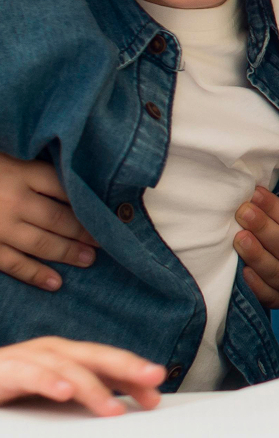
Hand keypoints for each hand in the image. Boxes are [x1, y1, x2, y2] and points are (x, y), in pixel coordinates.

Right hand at [0, 154, 96, 290]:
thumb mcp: (6, 155)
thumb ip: (29, 168)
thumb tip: (68, 178)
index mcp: (20, 171)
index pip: (64, 187)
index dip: (87, 201)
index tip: (109, 211)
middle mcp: (13, 199)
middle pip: (59, 217)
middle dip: (85, 231)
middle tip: (107, 241)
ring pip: (40, 242)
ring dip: (67, 253)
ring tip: (89, 260)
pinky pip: (12, 263)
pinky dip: (34, 273)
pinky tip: (54, 282)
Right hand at [0, 338, 164, 416]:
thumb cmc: (14, 386)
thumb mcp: (54, 392)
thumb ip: (82, 398)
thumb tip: (120, 410)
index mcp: (69, 356)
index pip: (109, 364)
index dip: (134, 376)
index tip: (156, 396)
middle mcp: (55, 352)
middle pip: (98, 356)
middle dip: (128, 366)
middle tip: (154, 377)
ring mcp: (32, 357)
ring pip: (69, 367)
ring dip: (93, 387)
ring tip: (112, 407)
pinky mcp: (8, 370)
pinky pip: (31, 374)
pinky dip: (49, 382)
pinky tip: (64, 392)